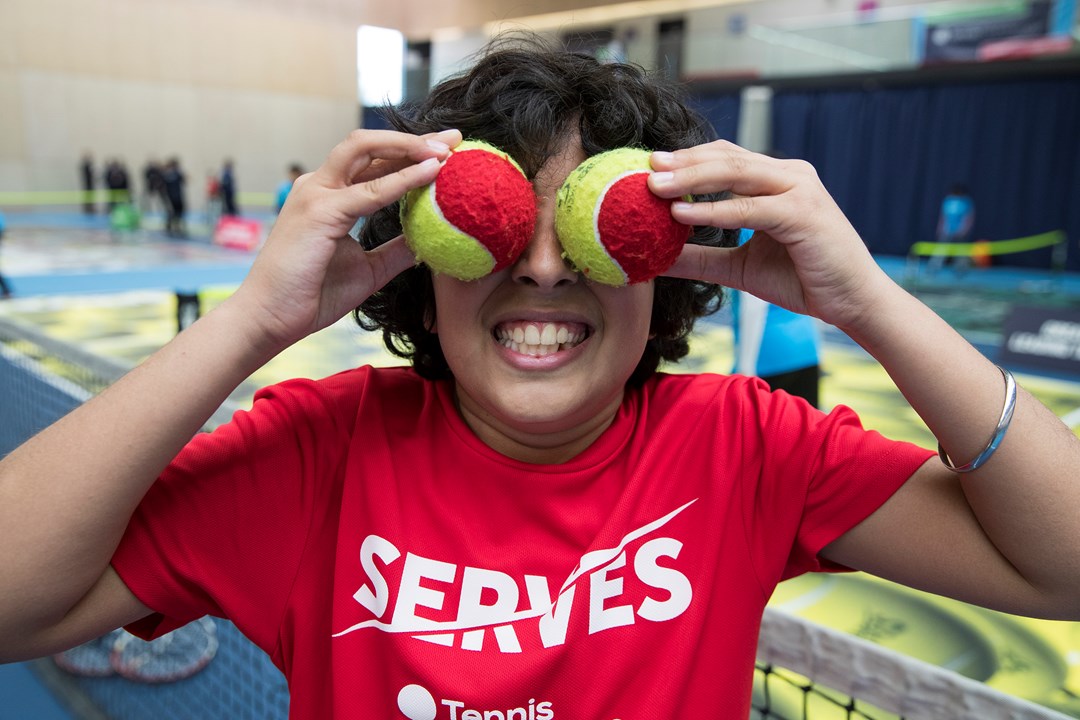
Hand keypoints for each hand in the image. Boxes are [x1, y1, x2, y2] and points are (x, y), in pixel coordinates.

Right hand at [234, 128, 461, 350]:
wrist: (270, 318)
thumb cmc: (312, 295)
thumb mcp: (368, 270)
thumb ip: (395, 251)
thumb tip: (427, 241)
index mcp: (329, 196)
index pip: (373, 163)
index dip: (410, 153)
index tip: (447, 152)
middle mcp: (320, 185)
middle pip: (370, 145)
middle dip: (414, 139)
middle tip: (454, 140)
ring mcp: (317, 194)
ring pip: (366, 151)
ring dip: (409, 147)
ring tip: (446, 150)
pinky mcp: (319, 211)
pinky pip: (370, 190)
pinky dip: (402, 179)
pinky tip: (430, 173)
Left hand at [649, 140, 893, 330]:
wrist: (852, 303)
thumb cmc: (803, 280)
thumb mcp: (739, 267)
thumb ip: (701, 258)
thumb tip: (657, 259)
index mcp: (777, 180)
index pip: (726, 158)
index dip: (688, 159)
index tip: (649, 166)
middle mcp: (790, 175)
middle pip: (727, 158)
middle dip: (683, 162)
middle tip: (644, 167)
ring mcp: (799, 190)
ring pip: (736, 174)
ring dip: (691, 178)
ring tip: (654, 186)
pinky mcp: (804, 213)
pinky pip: (749, 208)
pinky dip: (714, 211)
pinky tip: (682, 214)